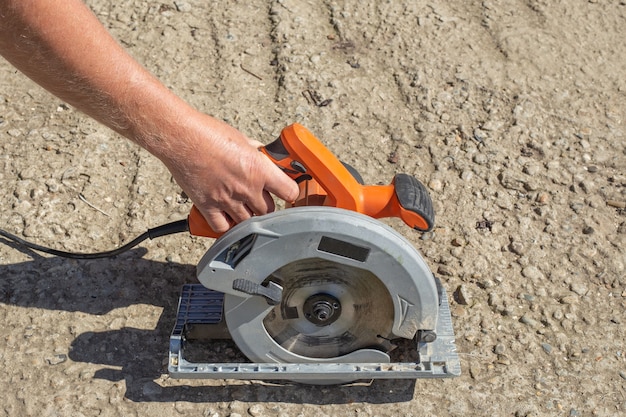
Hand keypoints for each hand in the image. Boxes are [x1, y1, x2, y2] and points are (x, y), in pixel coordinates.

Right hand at [159, 114, 298, 232]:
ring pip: (247, 222)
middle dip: (265, 205)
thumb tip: (262, 155)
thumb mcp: (242, 139)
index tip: (286, 193)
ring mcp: (227, 200)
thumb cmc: (208, 133)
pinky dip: (226, 225)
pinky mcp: (208, 207)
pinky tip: (226, 217)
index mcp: (259, 170)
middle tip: (259, 198)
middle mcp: (246, 188)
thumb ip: (255, 152)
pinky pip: (223, 227)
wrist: (181, 138)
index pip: (289, 192)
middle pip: (268, 211)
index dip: (290, 194)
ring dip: (248, 217)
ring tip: (243, 207)